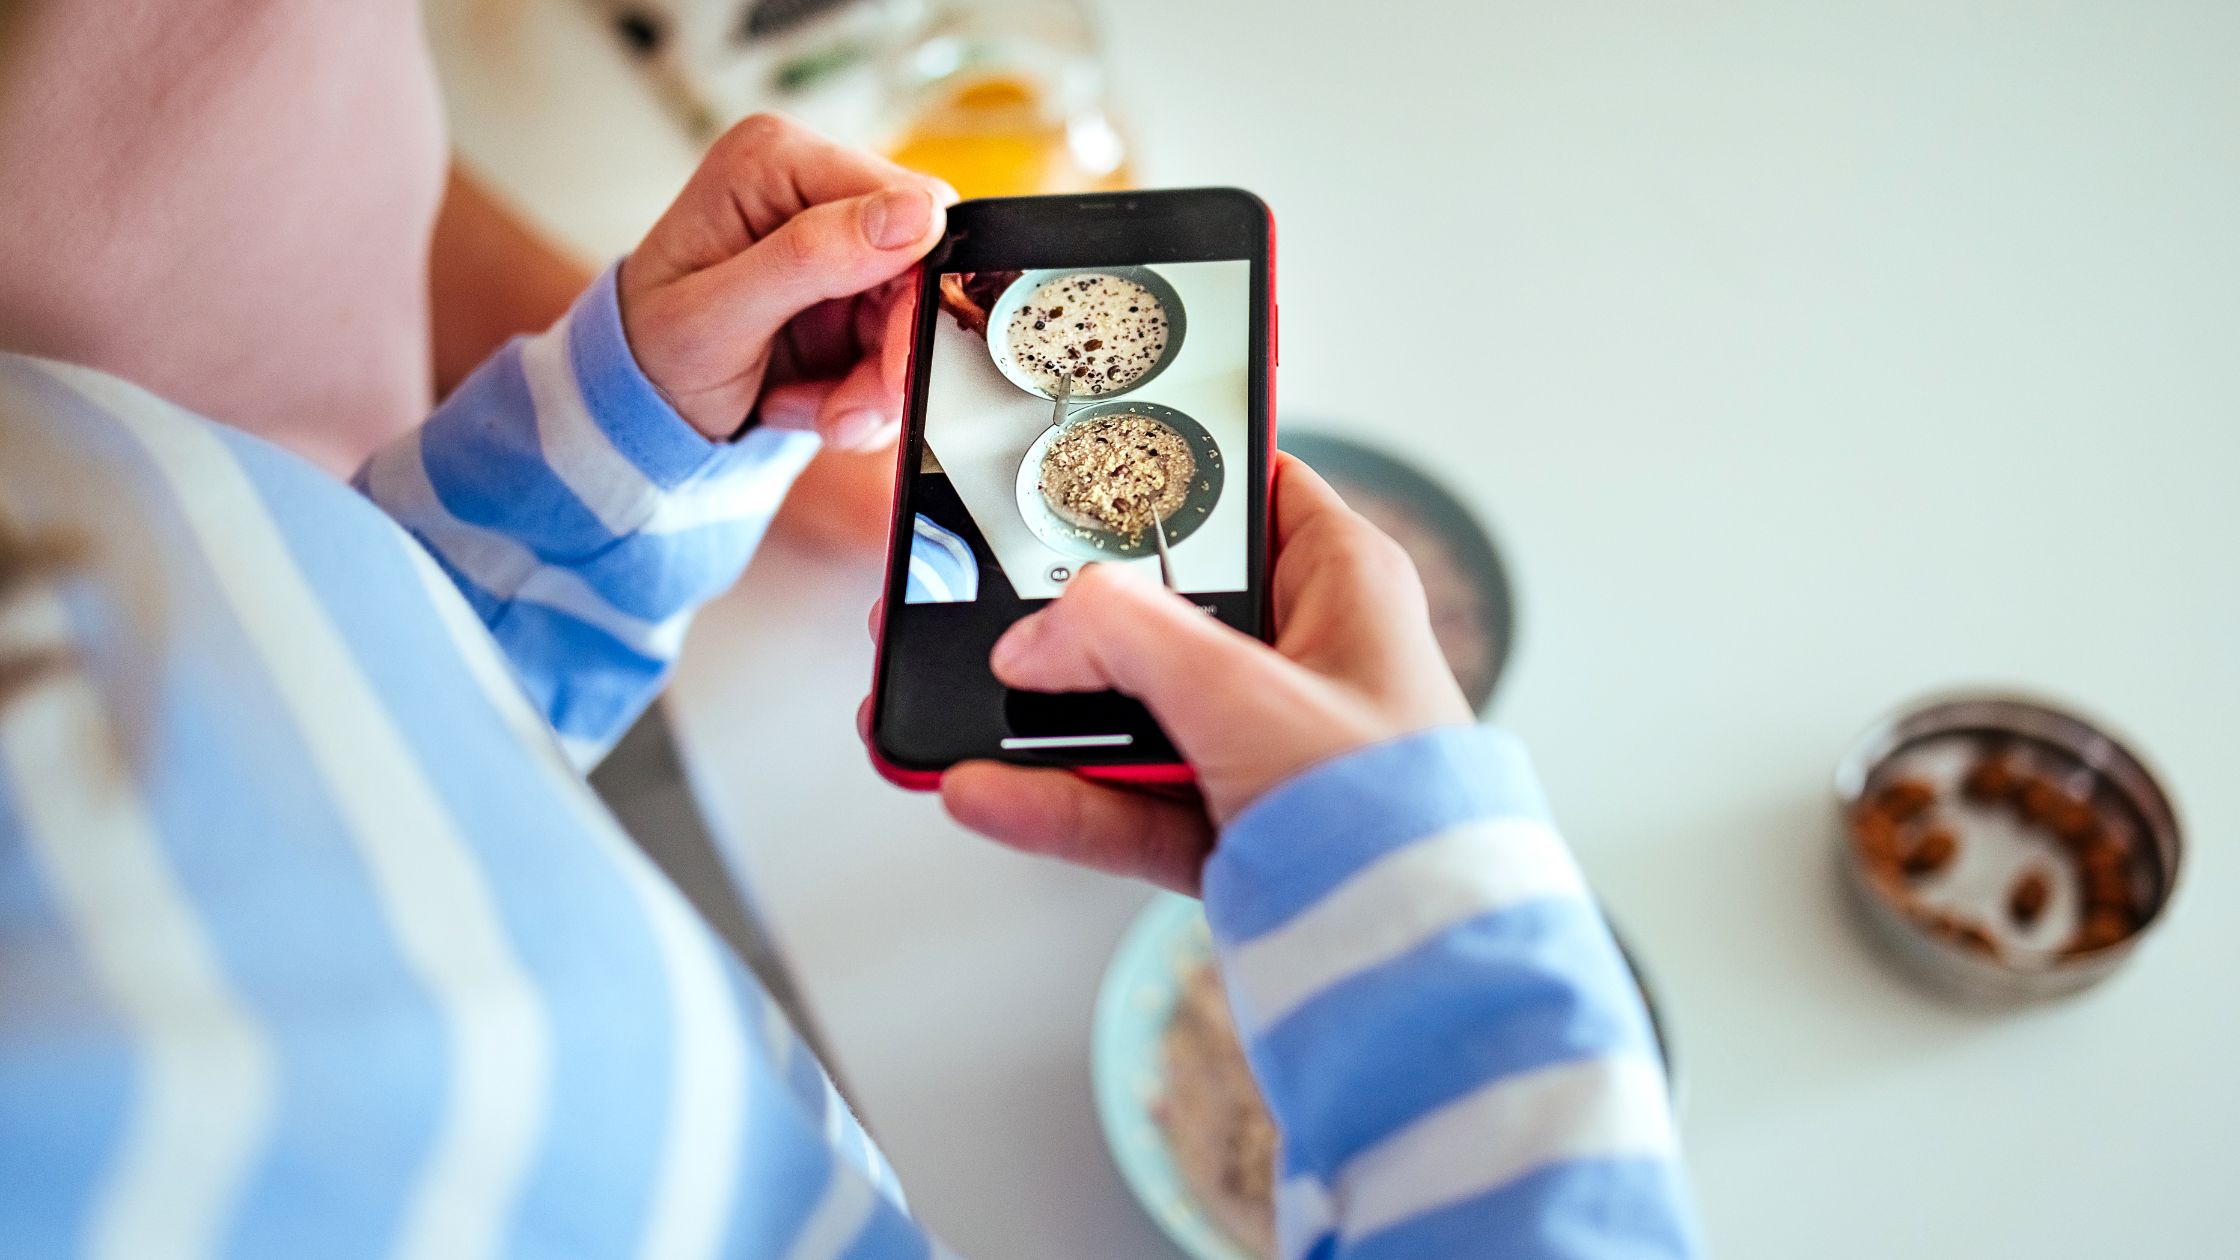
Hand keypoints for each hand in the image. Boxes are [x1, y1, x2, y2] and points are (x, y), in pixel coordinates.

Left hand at [618, 114, 955, 447]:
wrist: (636, 406)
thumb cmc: (651, 349)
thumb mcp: (717, 312)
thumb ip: (810, 256)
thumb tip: (916, 215)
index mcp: (777, 161)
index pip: (904, 203)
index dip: (914, 288)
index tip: (894, 364)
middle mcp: (814, 192)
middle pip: (919, 270)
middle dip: (890, 356)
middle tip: (848, 415)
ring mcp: (838, 248)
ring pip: (913, 322)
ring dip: (873, 388)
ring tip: (818, 417)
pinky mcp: (851, 298)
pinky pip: (896, 352)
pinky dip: (862, 396)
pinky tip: (807, 404)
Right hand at [936, 454, 1474, 892]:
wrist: (1417, 970)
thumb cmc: (1392, 815)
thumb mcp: (1245, 692)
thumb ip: (1126, 639)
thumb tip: (1036, 635)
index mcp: (1341, 585)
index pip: (1249, 491)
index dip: (1171, 474)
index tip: (1084, 470)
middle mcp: (1304, 658)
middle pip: (1165, 609)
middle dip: (1072, 622)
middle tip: (987, 611)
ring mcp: (1261, 748)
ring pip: (1134, 714)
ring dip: (1046, 725)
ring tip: (957, 722)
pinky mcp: (1229, 829)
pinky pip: (1126, 802)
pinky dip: (1059, 802)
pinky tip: (989, 793)